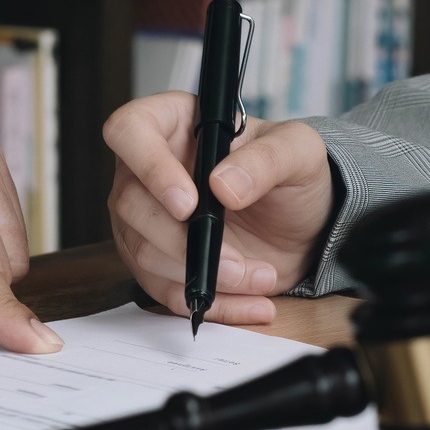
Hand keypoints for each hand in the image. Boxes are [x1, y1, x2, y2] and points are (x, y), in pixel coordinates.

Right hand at [102, 92, 334, 324]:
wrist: (300, 223)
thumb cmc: (290, 173)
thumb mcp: (298, 152)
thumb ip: (267, 159)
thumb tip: (222, 185)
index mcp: (172, 124)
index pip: (129, 130)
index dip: (148, 167)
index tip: (188, 204)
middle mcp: (146, 171)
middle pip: (131, 204)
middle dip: (184, 242)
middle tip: (237, 260)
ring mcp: (146, 220)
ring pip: (143, 253)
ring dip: (203, 276)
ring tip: (259, 278)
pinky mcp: (157, 264)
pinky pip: (167, 291)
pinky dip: (213, 304)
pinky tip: (253, 304)